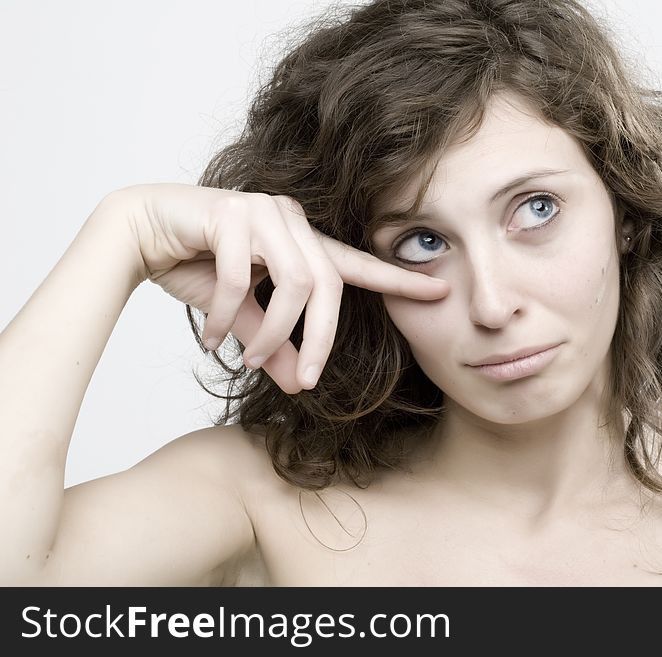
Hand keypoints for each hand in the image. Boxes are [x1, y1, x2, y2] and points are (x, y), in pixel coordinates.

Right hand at [109, 183, 448, 393]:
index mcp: (302, 242)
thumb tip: (298, 384)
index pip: (357, 264)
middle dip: (320, 339)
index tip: (439, 289)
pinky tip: (212, 337)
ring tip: (247, 360)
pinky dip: (228, 317)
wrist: (140, 232)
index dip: (398, 280)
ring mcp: (262, 211)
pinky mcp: (229, 212)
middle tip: (305, 381)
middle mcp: (290, 220)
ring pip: (292, 281)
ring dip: (272, 331)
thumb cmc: (197, 267)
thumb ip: (274, 344)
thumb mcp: (244, 318)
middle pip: (328, 285)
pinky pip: (240, 278)